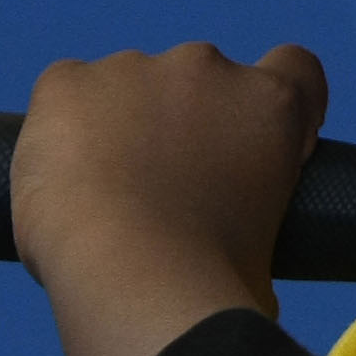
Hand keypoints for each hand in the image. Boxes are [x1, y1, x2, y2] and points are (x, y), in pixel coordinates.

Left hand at [12, 40, 325, 355]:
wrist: (131, 278)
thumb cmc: (213, 287)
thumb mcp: (268, 256)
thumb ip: (256, 228)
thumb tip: (243, 272)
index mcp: (272, 105)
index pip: (294, 69)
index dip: (271, 105)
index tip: (250, 145)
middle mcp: (208, 69)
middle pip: (200, 81)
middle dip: (183, 125)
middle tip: (163, 195)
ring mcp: (134, 69)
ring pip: (127, 88)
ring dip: (122, 127)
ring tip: (104, 200)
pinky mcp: (69, 83)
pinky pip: (65, 92)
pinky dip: (63, 127)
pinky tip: (61, 179)